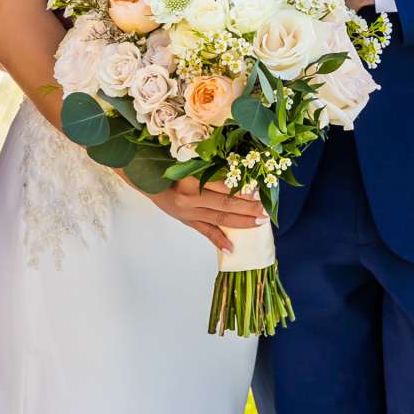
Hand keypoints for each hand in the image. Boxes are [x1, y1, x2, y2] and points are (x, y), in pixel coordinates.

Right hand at [143, 175, 266, 252]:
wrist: (148, 180)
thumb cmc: (169, 168)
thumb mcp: (189, 164)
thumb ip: (210, 170)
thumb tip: (238, 174)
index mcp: (192, 180)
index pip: (223, 187)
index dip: (242, 190)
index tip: (259, 191)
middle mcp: (192, 198)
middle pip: (226, 204)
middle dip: (248, 208)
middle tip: (265, 210)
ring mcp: (190, 213)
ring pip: (220, 219)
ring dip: (241, 222)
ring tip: (259, 223)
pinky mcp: (187, 222)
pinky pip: (206, 233)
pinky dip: (219, 241)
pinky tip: (232, 249)